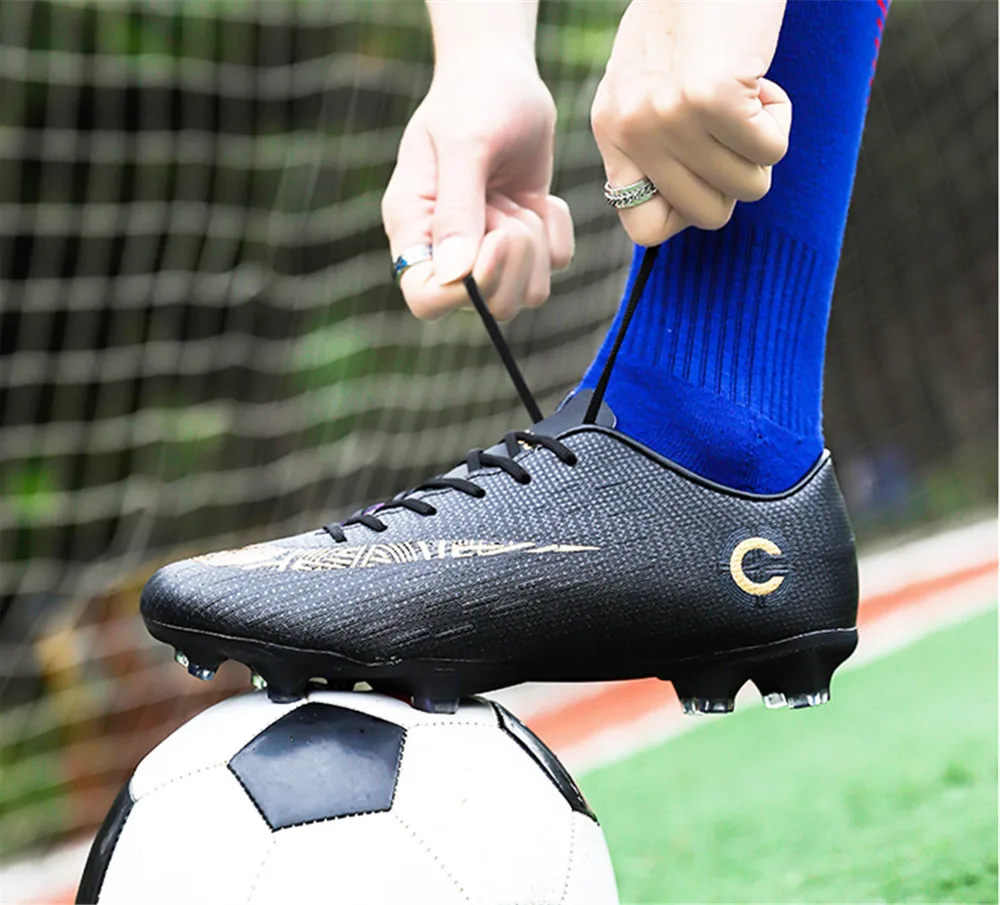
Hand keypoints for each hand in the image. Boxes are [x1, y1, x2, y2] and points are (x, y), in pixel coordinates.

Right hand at [382, 54, 573, 319]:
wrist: (506, 76)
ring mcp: (488, 251)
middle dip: (513, 257)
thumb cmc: (475, 99)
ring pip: (527, 292)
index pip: (425, 298)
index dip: (464, 290)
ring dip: (535, 244)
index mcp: (413, 228)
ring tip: (517, 197)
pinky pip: (554, 264)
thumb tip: (456, 276)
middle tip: (507, 205)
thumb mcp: (464, 145)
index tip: (494, 241)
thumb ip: (458, 209)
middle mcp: (446, 251)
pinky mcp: (525, 244)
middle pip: (490, 304)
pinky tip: (536, 196)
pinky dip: (555, 230)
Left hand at [591, 0, 792, 246]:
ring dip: (761, 144)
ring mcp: (669, 118)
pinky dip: (780, 118)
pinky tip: (759, 79)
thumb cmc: (690, 17)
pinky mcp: (712, 99)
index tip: (704, 173)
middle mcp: (633, 131)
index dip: (687, 211)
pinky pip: (769, 150)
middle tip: (734, 130)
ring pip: (746, 186)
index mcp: (612, 132)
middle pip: (706, 216)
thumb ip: (654, 143)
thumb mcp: (649, 87)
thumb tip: (683, 206)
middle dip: (736, 179)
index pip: (644, 228)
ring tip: (744, 93)